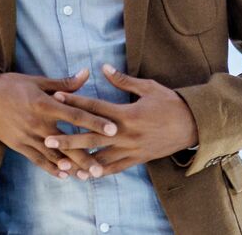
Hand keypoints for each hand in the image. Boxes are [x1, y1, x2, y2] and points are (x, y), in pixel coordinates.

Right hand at [0, 68, 117, 179]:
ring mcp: (28, 136)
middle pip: (67, 143)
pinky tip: (65, 175)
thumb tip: (86, 73)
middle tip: (101, 168)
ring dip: (71, 167)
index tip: (112, 130)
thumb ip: (64, 83)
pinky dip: (52, 168)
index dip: (95, 123)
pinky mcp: (19, 145)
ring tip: (87, 176)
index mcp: (45, 105)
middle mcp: (38, 123)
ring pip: (54, 155)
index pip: (76, 116)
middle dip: (85, 156)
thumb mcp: (38, 81)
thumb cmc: (13, 86)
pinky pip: (38, 160)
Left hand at [46, 64, 198, 177]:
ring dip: (79, 159)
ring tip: (60, 161)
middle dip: (68, 138)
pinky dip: (98, 171)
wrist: (193, 126)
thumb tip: (104, 68)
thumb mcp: (149, 87)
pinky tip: (83, 174)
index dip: (75, 101)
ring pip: (100, 156)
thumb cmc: (171, 103)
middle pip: (91, 136)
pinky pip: (115, 168)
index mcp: (127, 113)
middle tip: (48, 138)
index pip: (95, 107)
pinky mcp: (137, 159)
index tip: (57, 98)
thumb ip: (124, 80)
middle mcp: (126, 133)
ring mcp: (131, 149)